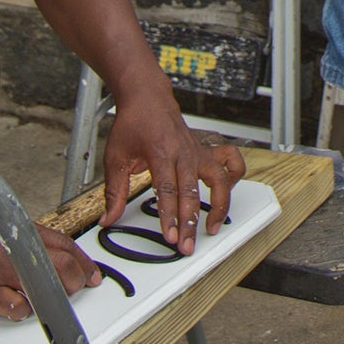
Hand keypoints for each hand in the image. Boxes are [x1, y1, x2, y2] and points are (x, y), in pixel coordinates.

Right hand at [0, 203, 101, 318]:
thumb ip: (23, 233)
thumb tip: (43, 247)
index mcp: (21, 228)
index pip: (65, 244)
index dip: (83, 262)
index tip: (91, 274)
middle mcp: (16, 249)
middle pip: (64, 268)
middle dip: (77, 282)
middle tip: (76, 289)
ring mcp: (1, 271)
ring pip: (45, 290)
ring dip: (51, 300)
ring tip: (45, 301)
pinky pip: (16, 308)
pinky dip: (21, 311)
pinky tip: (16, 307)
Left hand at [99, 102, 247, 254]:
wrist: (147, 98)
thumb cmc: (132, 125)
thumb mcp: (115, 157)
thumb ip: (114, 191)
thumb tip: (109, 218)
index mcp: (160, 153)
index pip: (167, 190)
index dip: (170, 216)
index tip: (171, 236)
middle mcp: (183, 152)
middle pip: (191, 192)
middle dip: (190, 222)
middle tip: (187, 246)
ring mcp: (198, 151)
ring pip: (219, 179)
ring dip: (219, 204)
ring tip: (213, 226)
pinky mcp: (206, 150)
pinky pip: (231, 161)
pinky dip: (234, 176)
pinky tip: (226, 193)